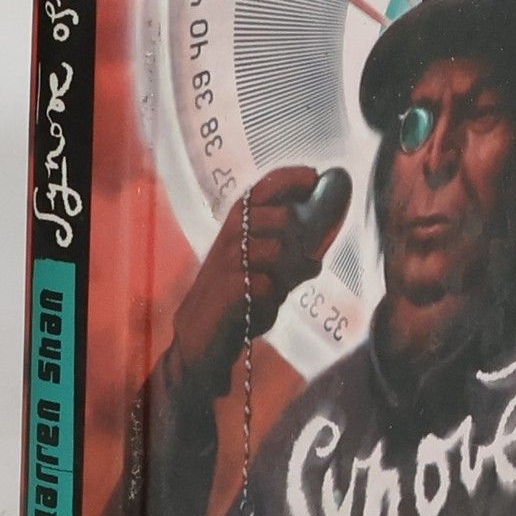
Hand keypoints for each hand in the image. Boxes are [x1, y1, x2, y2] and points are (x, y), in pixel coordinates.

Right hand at [172, 166, 350, 394]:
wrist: (198, 339)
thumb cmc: (233, 300)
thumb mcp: (260, 274)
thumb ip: (286, 262)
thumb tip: (317, 258)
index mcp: (238, 228)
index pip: (263, 190)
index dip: (290, 179)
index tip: (314, 176)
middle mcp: (231, 238)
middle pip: (281, 217)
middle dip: (300, 241)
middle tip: (300, 266)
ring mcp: (227, 263)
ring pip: (277, 250)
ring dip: (288, 274)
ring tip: (279, 291)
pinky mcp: (228, 291)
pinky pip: (269, 287)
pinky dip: (273, 303)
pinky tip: (261, 311)